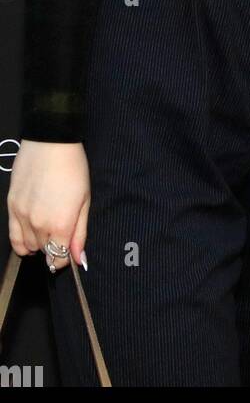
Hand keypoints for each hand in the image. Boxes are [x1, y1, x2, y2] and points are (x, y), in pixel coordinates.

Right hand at [7, 139, 90, 273]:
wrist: (51, 143)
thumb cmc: (73, 168)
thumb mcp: (85, 201)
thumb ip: (80, 233)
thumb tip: (79, 259)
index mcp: (60, 224)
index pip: (59, 259)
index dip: (65, 259)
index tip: (69, 252)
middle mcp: (38, 225)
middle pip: (44, 252)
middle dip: (53, 247)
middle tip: (61, 231)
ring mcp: (21, 216)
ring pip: (28, 246)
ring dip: (38, 243)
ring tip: (47, 227)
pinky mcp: (11, 207)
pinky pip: (13, 236)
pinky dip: (21, 241)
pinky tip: (30, 234)